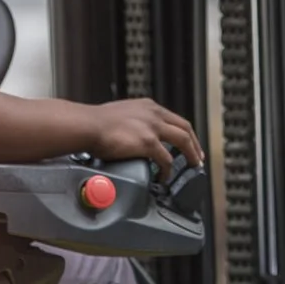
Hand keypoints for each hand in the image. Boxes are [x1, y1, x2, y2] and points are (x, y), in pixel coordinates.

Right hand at [84, 98, 204, 180]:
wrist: (87, 126)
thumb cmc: (96, 123)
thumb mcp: (122, 114)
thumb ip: (134, 122)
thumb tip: (134, 134)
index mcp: (148, 107)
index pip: (174, 118)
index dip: (185, 132)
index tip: (189, 142)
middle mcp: (154, 114)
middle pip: (185, 128)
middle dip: (194, 144)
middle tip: (197, 158)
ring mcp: (152, 127)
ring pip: (183, 141)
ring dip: (190, 155)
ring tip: (191, 167)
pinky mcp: (147, 142)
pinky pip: (166, 159)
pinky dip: (168, 169)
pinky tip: (165, 177)